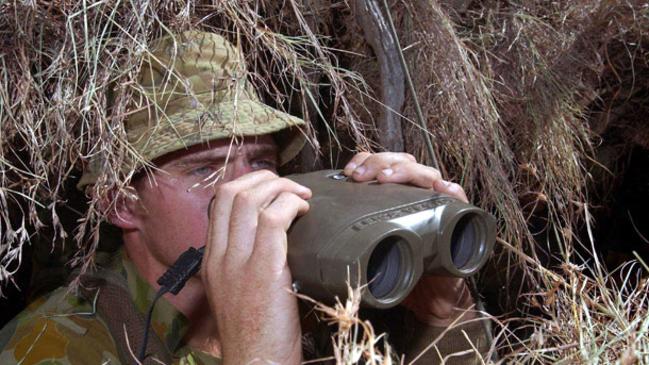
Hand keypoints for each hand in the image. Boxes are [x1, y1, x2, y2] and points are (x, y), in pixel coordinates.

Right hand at [200, 170, 310, 364]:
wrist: (256, 364)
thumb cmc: (256, 333)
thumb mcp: (237, 292)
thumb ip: (245, 261)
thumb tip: (273, 234)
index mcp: (212, 260)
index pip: (219, 202)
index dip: (248, 184)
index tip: (272, 188)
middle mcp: (219, 257)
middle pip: (232, 192)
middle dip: (266, 179)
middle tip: (291, 187)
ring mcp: (238, 262)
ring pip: (250, 199)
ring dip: (282, 188)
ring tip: (302, 197)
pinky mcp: (263, 270)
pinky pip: (273, 219)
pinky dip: (291, 206)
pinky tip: (305, 212)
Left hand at [344, 152, 474, 325]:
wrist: (427, 296)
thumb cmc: (396, 267)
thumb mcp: (368, 243)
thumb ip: (351, 228)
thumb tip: (320, 217)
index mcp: (395, 192)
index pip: (382, 162)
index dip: (366, 160)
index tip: (348, 172)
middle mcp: (417, 192)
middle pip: (402, 162)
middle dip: (379, 163)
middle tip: (359, 176)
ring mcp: (437, 202)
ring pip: (426, 173)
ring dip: (405, 171)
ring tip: (386, 177)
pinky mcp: (457, 217)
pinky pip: (458, 198)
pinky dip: (450, 190)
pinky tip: (439, 187)